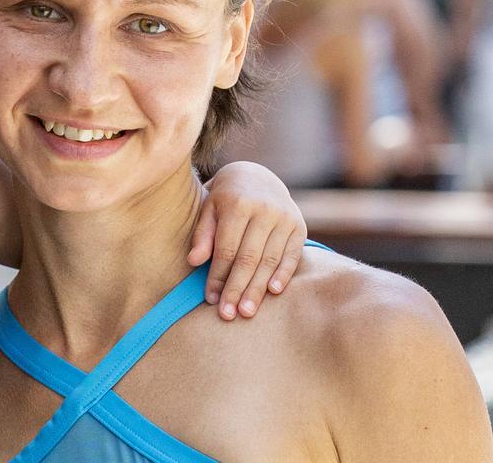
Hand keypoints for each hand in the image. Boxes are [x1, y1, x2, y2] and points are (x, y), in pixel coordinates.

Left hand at [189, 161, 306, 320]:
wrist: (257, 176)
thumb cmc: (225, 199)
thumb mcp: (209, 209)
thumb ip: (203, 234)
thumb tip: (193, 261)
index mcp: (238, 204)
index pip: (226, 249)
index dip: (217, 276)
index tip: (210, 299)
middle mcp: (264, 210)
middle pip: (248, 258)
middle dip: (237, 288)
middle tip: (228, 314)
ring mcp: (284, 217)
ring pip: (269, 260)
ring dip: (258, 289)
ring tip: (246, 311)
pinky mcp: (299, 226)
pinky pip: (291, 255)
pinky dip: (283, 274)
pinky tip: (273, 292)